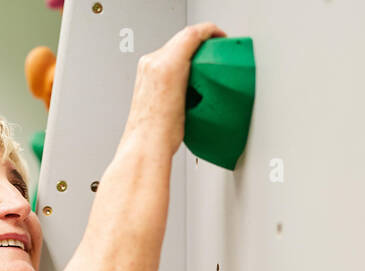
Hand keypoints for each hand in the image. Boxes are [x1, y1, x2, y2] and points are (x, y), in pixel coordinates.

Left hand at [121, 22, 226, 158]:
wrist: (146, 145)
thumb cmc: (164, 131)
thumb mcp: (193, 101)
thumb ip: (199, 75)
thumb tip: (208, 64)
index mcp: (167, 64)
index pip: (192, 34)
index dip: (210, 31)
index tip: (220, 37)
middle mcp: (153, 62)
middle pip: (182, 38)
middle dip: (200, 43)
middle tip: (215, 51)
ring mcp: (146, 67)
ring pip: (173, 48)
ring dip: (189, 52)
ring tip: (202, 65)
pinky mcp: (143, 75)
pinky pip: (164, 59)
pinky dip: (178, 61)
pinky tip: (186, 76)